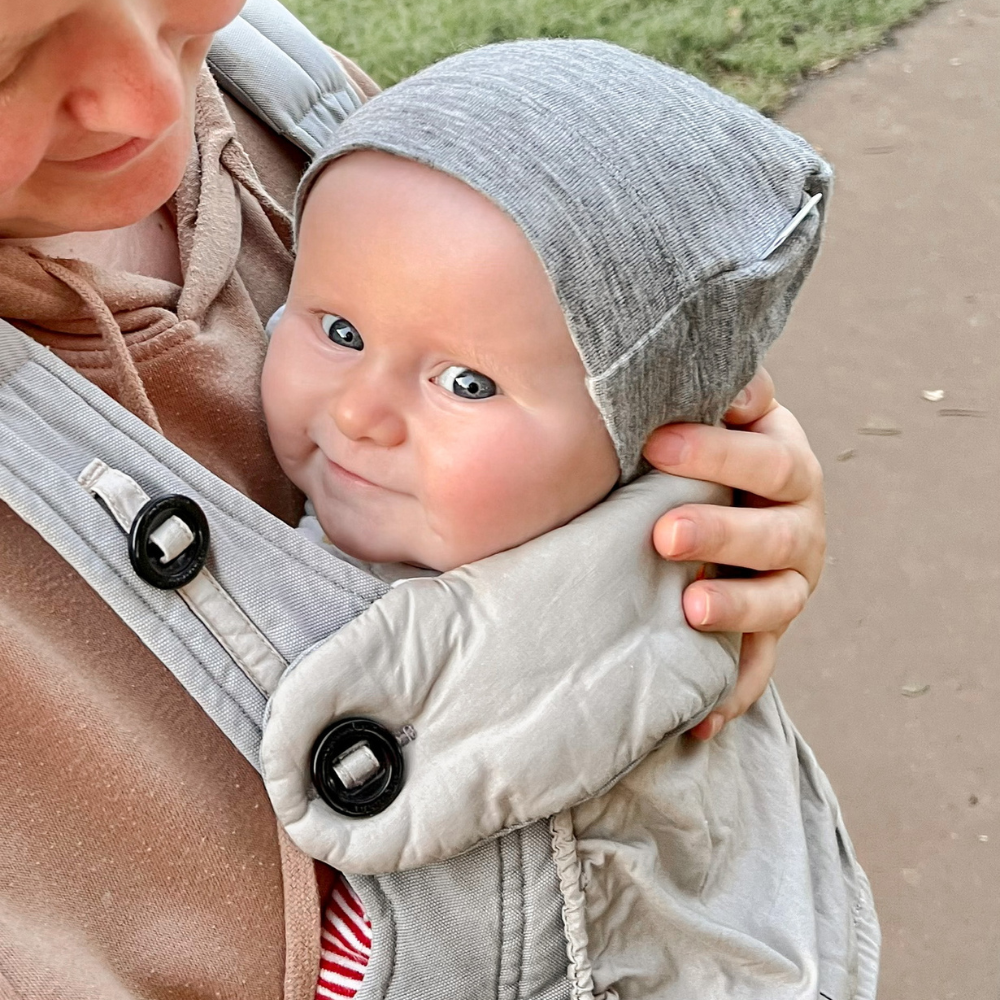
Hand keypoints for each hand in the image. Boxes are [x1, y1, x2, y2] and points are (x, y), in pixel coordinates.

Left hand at [643, 369, 825, 740]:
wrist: (742, 503)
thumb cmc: (715, 454)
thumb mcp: (727, 416)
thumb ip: (728, 394)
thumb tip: (719, 373)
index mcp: (788, 467)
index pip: (764, 457)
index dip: (715, 452)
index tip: (656, 445)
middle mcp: (799, 527)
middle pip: (774, 533)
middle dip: (721, 534)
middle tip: (664, 535)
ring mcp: (787, 586)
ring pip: (775, 603)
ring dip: (737, 610)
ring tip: (692, 612)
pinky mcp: (767, 634)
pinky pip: (756, 670)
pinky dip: (731, 694)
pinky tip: (700, 720)